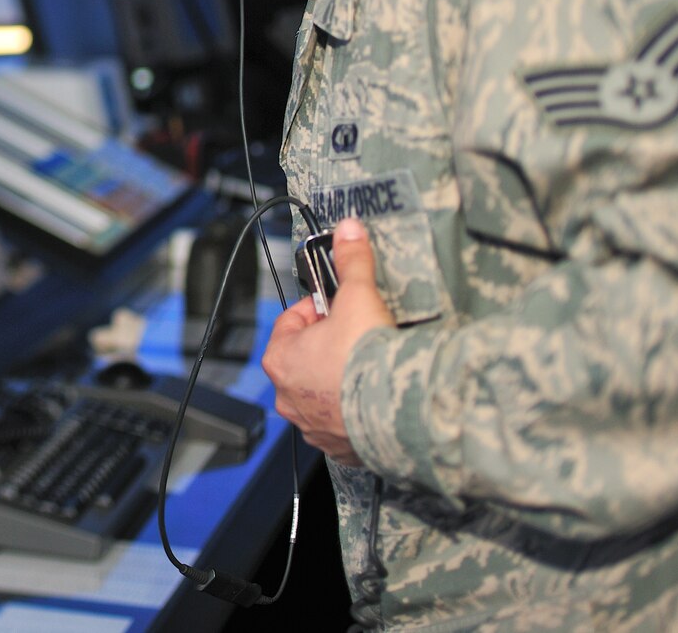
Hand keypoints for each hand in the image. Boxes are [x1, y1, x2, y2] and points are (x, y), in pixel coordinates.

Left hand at [261, 218, 392, 464]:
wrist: (396, 410)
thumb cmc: (365, 356)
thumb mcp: (358, 295)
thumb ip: (351, 261)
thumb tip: (348, 230)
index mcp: (281, 358)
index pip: (291, 321)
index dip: (317, 308)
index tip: (338, 304)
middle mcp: (288, 397)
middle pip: (305, 358)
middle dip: (329, 344)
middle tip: (358, 334)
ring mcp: (311, 426)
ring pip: (321, 393)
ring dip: (340, 380)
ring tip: (370, 367)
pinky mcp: (339, 447)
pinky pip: (342, 424)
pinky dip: (355, 411)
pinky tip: (376, 398)